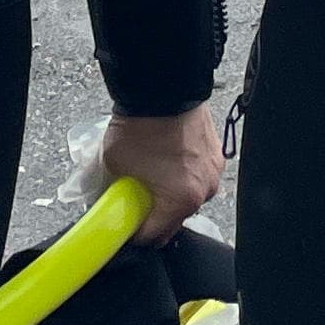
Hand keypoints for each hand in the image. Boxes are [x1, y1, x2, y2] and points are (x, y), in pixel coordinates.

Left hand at [99, 104, 224, 242]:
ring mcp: (213, 171)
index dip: (133, 233)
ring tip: (150, 171)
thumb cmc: (141, 125)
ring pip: (186, 195)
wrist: (162, 87)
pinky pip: (196, 173)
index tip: (123, 225)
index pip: (154, 236)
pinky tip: (165, 156)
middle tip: (133, 195)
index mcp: (181, 201)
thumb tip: (107, 204)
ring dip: (170, 191)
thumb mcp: (113, 166)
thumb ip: (113, 193)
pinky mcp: (216, 153)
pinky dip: (182, 171)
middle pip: (173, 217)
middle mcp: (203, 191)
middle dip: (152, 211)